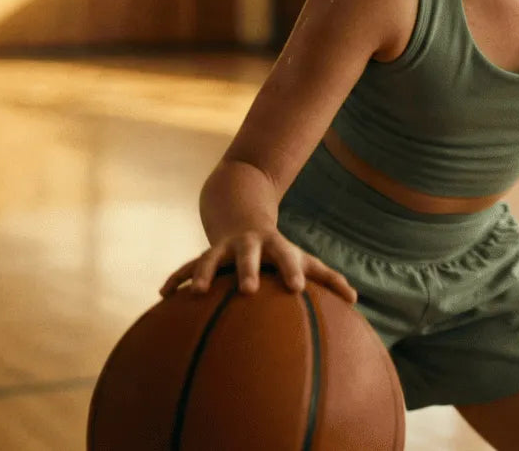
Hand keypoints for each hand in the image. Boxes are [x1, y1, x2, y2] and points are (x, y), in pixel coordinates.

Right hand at [159, 227, 357, 304]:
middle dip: (248, 271)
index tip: (298, 288)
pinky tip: (162, 295)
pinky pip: (186, 268)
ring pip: (211, 260)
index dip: (292, 271)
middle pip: (248, 256)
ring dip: (203, 274)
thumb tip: (355, 300)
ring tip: (196, 293)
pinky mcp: (204, 257)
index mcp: (275, 248)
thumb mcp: (303, 258)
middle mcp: (248, 246)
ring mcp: (223, 250)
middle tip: (249, 290)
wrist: (242, 218)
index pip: (287, 258)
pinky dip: (175, 280)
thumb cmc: (280, 251)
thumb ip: (328, 278)